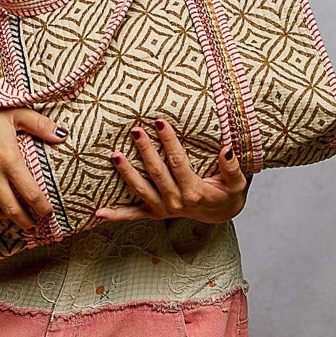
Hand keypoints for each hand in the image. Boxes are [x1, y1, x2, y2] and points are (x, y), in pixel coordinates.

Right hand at [0, 85, 69, 229]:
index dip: (42, 208)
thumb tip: (63, 135)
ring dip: (4, 218)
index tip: (48, 213)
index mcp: (9, 158)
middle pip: (12, 209)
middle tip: (33, 225)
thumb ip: (41, 126)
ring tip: (13, 217)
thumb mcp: (17, 112)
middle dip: (25, 220)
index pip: (31, 193)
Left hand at [95, 118, 250, 223]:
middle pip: (156, 172)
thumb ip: (232, 167)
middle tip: (135, 129)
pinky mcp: (154, 214)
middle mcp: (176, 202)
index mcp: (194, 192)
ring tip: (115, 154)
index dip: (169, 141)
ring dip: (126, 172)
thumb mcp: (237, 182)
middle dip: (145, 149)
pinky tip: (98, 213)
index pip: (178, 162)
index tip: (160, 121)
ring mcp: (163, 209)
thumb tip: (227, 149)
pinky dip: (116, 215)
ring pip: (140, 189)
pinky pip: (133, 215)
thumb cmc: (227, 192)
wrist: (220, 212)